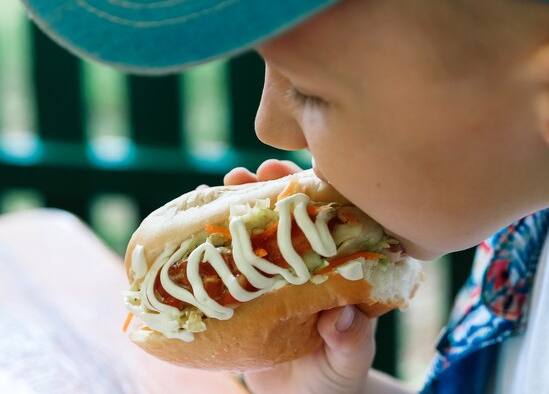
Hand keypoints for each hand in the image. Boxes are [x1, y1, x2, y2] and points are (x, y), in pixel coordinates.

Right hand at [224, 159, 376, 393]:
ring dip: (240, 206)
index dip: (317, 192)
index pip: (332, 219)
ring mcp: (275, 275)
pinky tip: (198, 224)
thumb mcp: (347, 363)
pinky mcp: (248, 292)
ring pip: (259, 231)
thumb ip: (350, 342)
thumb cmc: (335, 381)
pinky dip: (217, 242)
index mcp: (341, 271)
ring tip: (221, 187)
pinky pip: (233, 261)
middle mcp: (308, 265)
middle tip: (250, 175)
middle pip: (291, 216)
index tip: (295, 175)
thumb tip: (341, 318)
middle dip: (272, 189)